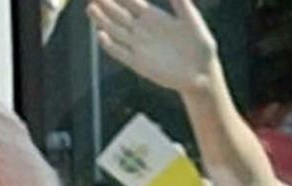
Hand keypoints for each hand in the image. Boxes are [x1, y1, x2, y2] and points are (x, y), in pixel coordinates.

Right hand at [88, 0, 220, 94]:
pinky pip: (119, 53)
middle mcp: (143, 30)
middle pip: (119, 15)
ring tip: (91, 9)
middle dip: (106, 5)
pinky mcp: (137, 63)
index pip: (132, 3)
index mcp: (155, 17)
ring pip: (115, 31)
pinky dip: (110, 45)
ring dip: (102, 20)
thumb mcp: (192, 21)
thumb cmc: (201, 46)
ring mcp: (138, 46)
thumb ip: (181, 4)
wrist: (201, 73)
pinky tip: (101, 35)